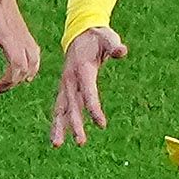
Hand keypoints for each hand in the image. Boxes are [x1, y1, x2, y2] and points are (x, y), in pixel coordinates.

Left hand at [0, 0, 42, 94]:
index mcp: (7, 36)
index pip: (17, 65)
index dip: (10, 81)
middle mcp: (19, 37)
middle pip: (26, 68)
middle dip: (14, 82)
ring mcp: (23, 33)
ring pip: (35, 61)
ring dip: (26, 75)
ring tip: (13, 83)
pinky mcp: (23, 30)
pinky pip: (35, 52)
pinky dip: (33, 65)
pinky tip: (26, 70)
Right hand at [51, 26, 128, 145]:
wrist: (81, 33)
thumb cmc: (98, 38)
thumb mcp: (108, 38)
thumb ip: (114, 46)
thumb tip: (122, 51)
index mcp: (82, 69)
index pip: (88, 92)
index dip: (94, 108)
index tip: (102, 125)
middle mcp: (70, 79)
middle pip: (73, 105)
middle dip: (75, 124)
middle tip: (81, 142)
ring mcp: (66, 85)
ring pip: (61, 108)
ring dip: (60, 127)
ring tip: (56, 145)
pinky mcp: (65, 89)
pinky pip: (60, 107)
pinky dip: (58, 121)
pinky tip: (57, 137)